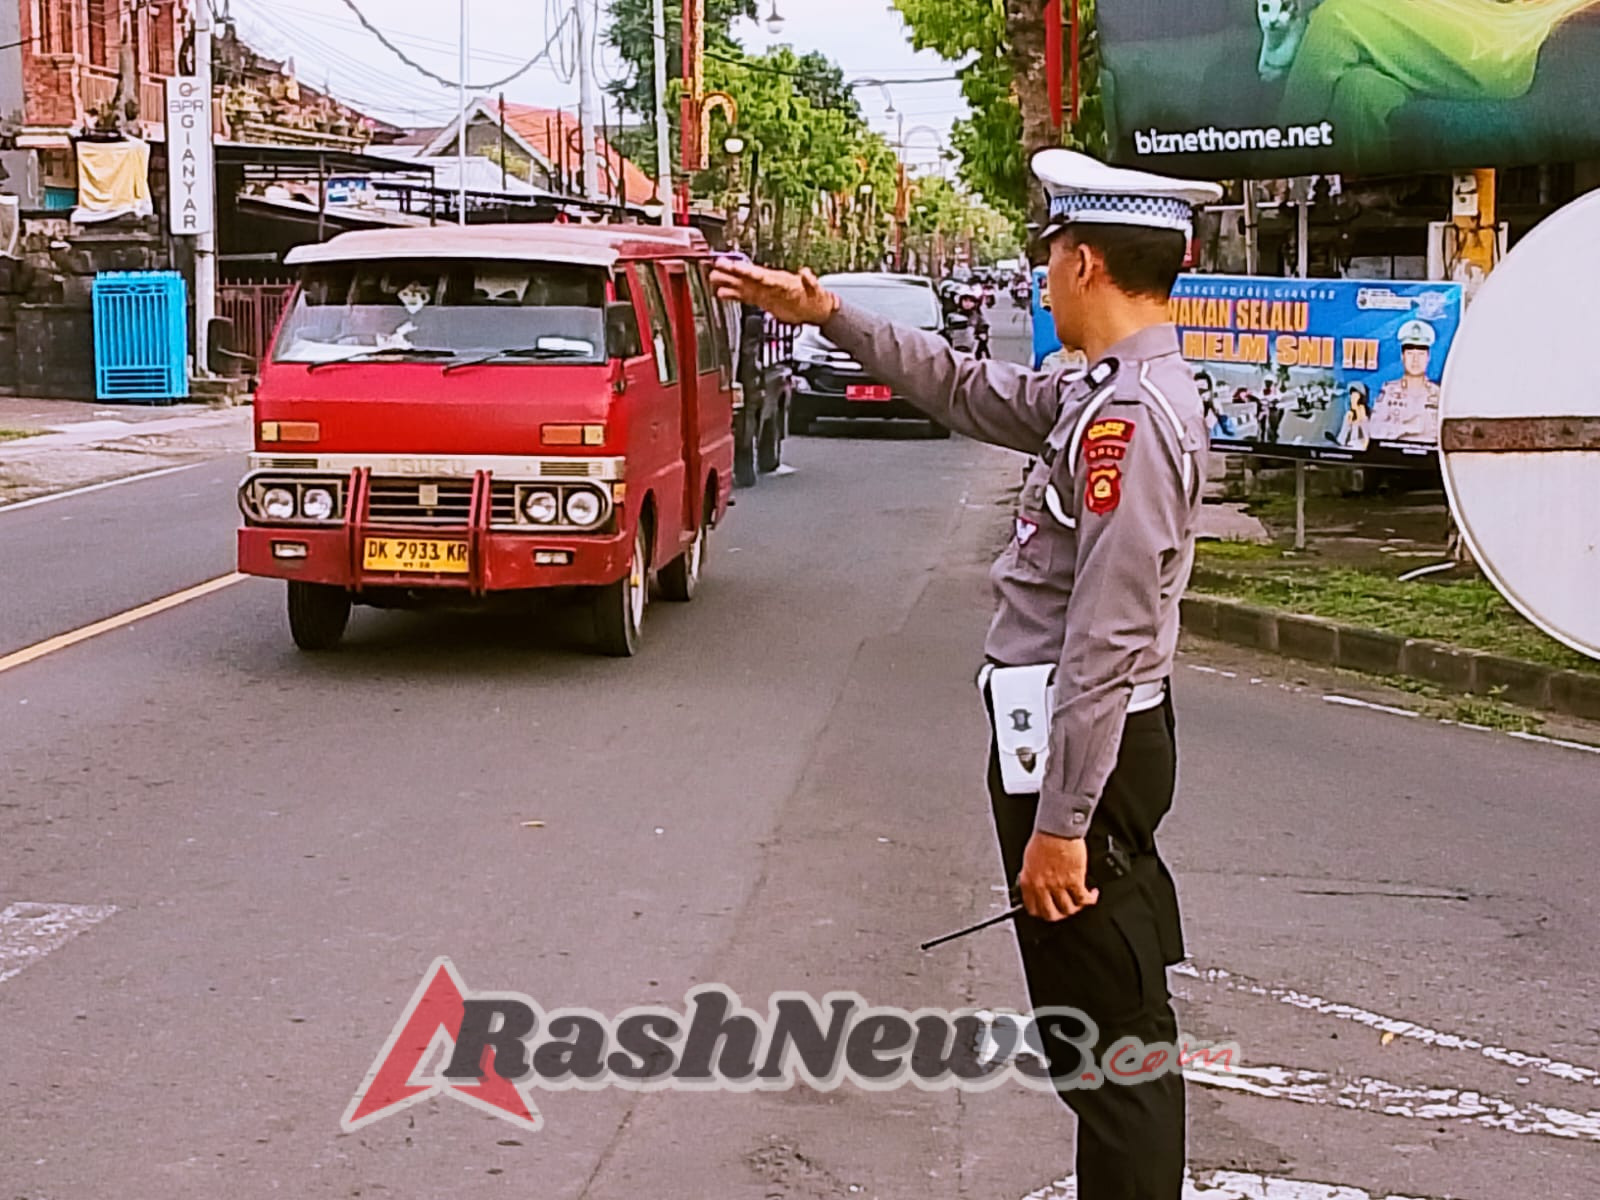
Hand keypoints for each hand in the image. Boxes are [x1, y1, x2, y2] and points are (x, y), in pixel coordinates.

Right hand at [709, 259, 839, 326]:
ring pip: (742, 285)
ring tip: (712, 278)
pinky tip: (721, 293)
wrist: (816, 310)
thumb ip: (809, 281)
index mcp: (779, 280)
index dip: (744, 270)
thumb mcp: (815, 290)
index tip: (732, 265)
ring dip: (727, 282)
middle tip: (714, 266)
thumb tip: (806, 273)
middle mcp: (769, 284)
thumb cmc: (816, 299)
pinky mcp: (763, 300)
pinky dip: (733, 294)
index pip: (758, 274)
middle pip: (746, 276)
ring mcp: (764, 291)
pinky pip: (745, 295)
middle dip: (730, 272)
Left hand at [1018, 832, 1097, 921]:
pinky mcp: (1075, 880)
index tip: (1047, 911)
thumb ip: (1032, 876)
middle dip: (1059, 915)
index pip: (1032, 908)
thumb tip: (1035, 886)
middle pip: (1051, 914)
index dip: (1041, 913)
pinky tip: (1092, 894)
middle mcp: (1042, 886)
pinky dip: (1090, 899)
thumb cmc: (1043, 838)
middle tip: (1064, 911)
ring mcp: (1059, 885)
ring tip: (1080, 902)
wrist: (1057, 827)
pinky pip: (1083, 899)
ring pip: (1069, 909)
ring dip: (1076, 908)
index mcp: (1028, 881)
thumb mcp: (1029, 860)